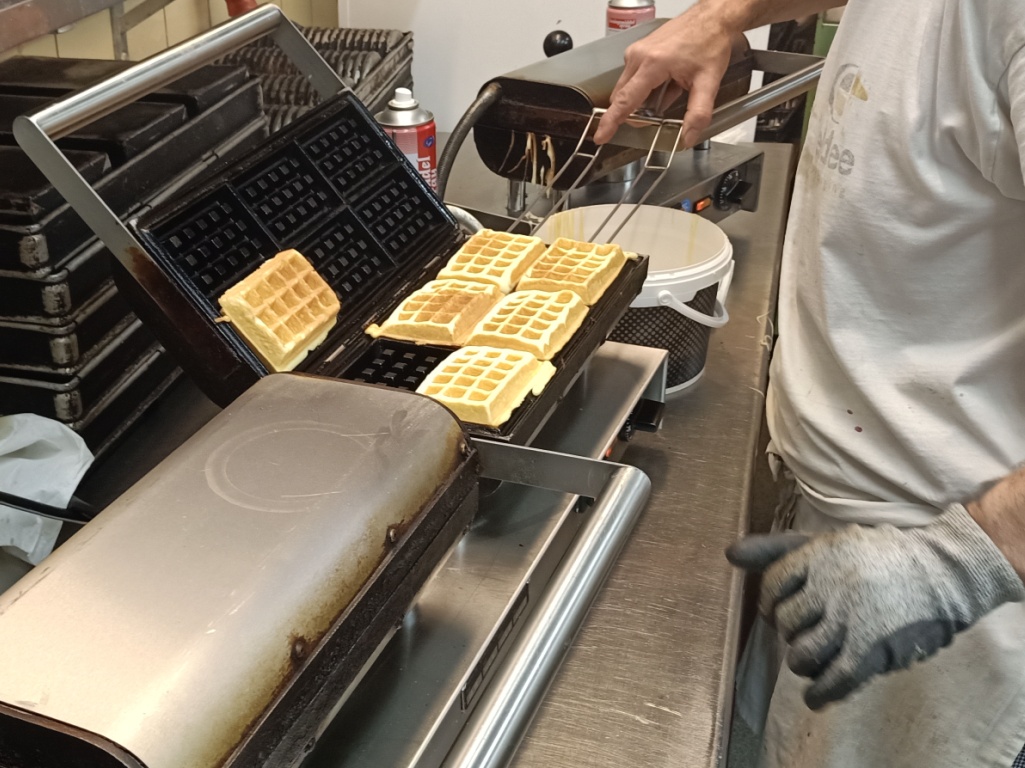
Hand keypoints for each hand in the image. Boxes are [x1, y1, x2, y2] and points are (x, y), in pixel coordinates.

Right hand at [593, 5, 735, 145]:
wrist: (712, 17)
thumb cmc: (709, 42)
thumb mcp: (709, 82)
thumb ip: (698, 113)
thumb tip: (688, 137)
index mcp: (652, 64)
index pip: (625, 101)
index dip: (611, 121)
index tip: (600, 136)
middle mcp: (638, 57)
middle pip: (622, 97)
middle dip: (634, 112)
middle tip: (656, 117)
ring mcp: (636, 52)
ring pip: (627, 88)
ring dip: (643, 99)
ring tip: (671, 89)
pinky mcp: (638, 50)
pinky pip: (633, 77)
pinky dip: (646, 87)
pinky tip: (667, 82)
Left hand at [726, 504, 1024, 709]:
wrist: (945, 572)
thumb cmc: (877, 556)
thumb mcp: (827, 542)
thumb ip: (776, 549)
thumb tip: (729, 553)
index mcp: (819, 554)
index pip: (772, 584)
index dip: (771, 601)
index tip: (781, 609)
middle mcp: (831, 585)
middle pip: (785, 622)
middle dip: (790, 631)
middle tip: (807, 632)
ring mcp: (852, 618)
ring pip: (801, 655)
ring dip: (803, 662)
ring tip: (815, 657)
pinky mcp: (872, 650)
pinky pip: (833, 681)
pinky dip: (820, 694)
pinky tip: (817, 696)